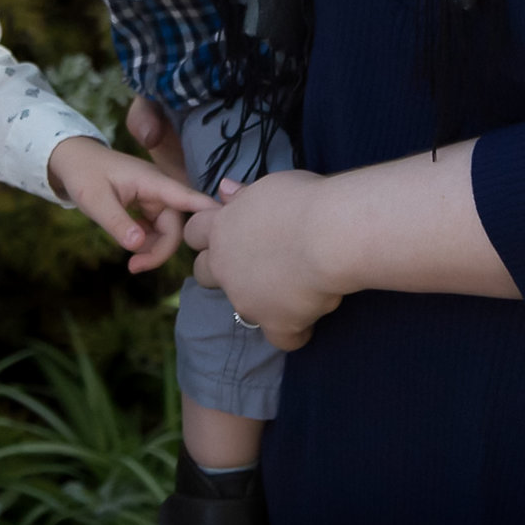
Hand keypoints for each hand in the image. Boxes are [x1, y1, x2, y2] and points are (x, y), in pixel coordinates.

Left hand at [47, 136, 215, 272]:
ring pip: (168, 231)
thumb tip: (138, 246)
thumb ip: (117, 222)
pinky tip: (132, 249)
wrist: (71, 160)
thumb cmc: (83, 174)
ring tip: (131, 263)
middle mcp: (159, 190)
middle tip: (134, 267)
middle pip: (177, 226)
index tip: (229, 231)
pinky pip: (157, 230)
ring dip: (153, 250)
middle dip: (161, 250)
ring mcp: (154, 199)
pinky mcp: (147, 207)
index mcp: (153, 182)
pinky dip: (147, 243)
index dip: (210, 215)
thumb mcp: (94, 200)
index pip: (189, 199)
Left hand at [184, 170, 341, 351]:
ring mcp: (247, 300)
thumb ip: (245, 195)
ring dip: (259, 299)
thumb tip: (225, 189)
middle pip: (203, 272)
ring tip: (292, 284)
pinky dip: (295, 330)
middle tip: (256, 261)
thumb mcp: (270, 187)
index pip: (194, 231)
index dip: (210, 231)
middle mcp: (225, 267)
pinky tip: (310, 316)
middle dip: (222, 269)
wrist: (330, 235)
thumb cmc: (304, 201)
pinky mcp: (276, 323)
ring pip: (242, 307)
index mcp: (221, 228)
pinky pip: (282, 338)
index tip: (234, 228)